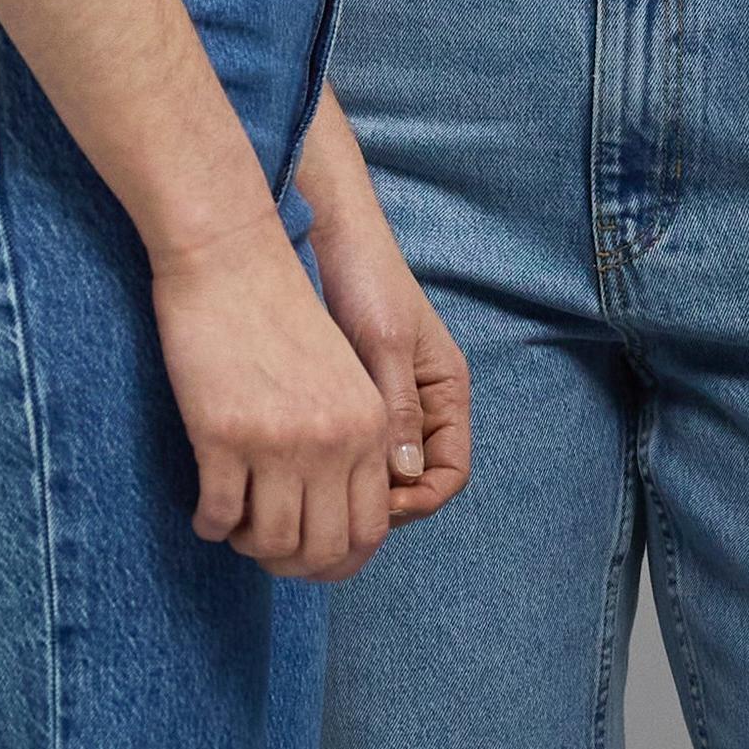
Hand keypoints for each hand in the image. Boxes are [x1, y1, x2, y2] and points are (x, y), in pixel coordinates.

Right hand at [155, 210, 407, 576]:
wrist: (231, 259)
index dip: (340, 560)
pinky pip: (218, 515)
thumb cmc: (281, 313)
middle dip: (295, 568)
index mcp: (369, 428)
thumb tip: (342, 516)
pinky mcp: (221, 436)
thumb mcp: (343, 376)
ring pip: (269, 542)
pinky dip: (210, 525)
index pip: (371, 530)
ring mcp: (277, 443)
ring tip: (235, 530)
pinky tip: (205, 514)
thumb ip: (355, 440)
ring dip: (249, 548)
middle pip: (324, 550)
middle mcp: (332, 443)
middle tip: (269, 555)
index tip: (312, 557)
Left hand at [297, 108, 471, 532]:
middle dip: (380, 507)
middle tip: (332, 514)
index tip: (376, 506)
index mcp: (446, 393)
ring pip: (378, 472)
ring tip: (313, 500)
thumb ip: (398, 408)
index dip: (419, 501)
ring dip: (352, 493)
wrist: (329, 234)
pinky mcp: (351, 399)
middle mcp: (422, 406)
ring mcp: (387, 403)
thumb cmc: (365, 279)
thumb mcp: (384, 344)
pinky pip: (351, 451)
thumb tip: (404, 476)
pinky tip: (300, 473)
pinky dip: (332, 469)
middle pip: (413, 483)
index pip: (449, 473)